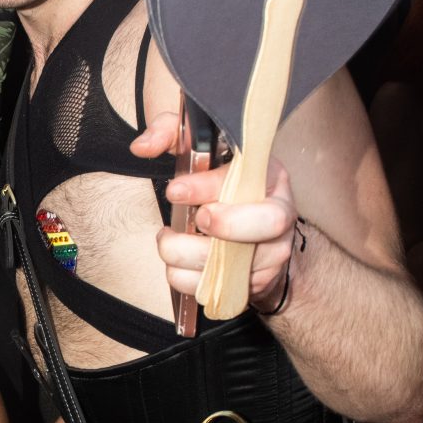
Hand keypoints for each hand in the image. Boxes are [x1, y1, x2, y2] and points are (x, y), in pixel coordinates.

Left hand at [149, 129, 298, 304]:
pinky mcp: (254, 284)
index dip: (207, 187)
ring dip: (186, 255)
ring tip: (169, 239)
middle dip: (222, 225)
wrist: (252, 232)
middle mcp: (280, 216)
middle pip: (264, 224)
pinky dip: (185, 278)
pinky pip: (216, 288)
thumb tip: (142, 146)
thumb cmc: (225, 186)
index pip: (248, 179)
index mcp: (270, 176)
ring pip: (233, 263)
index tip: (175, 190)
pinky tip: (178, 261)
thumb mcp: (203, 149)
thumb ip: (171, 134)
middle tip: (192, 221)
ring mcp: (271, 254)